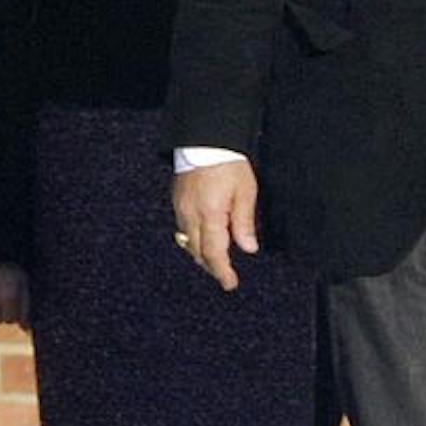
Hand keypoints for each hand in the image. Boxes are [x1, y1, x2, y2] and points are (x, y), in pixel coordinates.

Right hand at [172, 159, 259, 290]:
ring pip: (187, 242)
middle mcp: (190, 215)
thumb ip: (244, 222)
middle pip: (197, 251)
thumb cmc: (228, 164)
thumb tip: (248, 248)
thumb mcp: (245, 193)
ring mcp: (180, 209)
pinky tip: (204, 240)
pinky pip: (183, 229)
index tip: (230, 284)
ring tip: (216, 262)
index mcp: (209, 214)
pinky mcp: (176, 202)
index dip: (221, 271)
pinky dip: (193, 240)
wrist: (205, 141)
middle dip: (211, 266)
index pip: (213, 252)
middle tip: (226, 276)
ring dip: (201, 254)